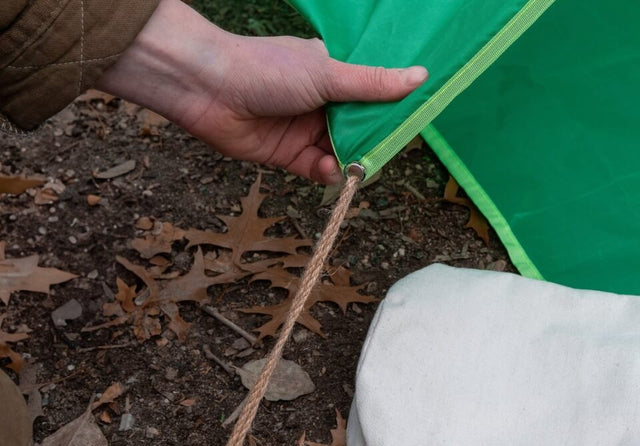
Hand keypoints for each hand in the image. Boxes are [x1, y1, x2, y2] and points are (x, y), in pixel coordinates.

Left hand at [96, 0, 427, 182]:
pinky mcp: (287, 156)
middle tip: (382, 154)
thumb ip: (373, 85)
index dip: (388, 113)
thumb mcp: (328, 75)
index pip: (371, 97)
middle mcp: (321, 103)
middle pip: (358, 129)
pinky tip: (330, 170)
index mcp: (333, 76)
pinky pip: (316, 169)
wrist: (209, 89)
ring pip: (338, 152)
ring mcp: (304, 130)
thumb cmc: (268, 70)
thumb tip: (421, 77)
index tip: (407, 125)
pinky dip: (326, 172)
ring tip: (355, 165)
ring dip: (348, 160)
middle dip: (369, 143)